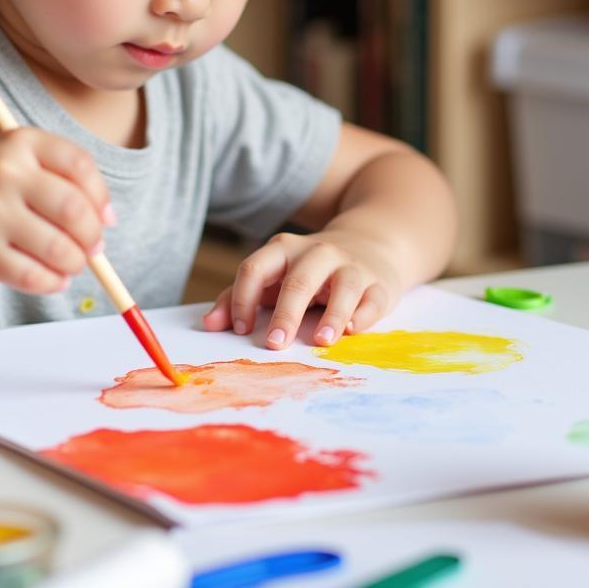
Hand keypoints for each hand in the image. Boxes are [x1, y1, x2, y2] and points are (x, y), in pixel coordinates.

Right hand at [0, 128, 113, 293]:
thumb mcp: (19, 159)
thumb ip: (65, 178)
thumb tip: (108, 220)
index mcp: (21, 143)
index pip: (81, 167)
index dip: (101, 197)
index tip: (104, 217)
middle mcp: (4, 173)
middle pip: (74, 210)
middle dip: (93, 235)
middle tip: (94, 247)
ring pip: (59, 248)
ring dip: (76, 263)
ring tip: (73, 264)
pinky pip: (34, 276)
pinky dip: (53, 282)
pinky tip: (54, 278)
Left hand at [201, 230, 399, 349]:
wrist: (369, 244)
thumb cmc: (308, 270)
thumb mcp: (274, 275)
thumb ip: (239, 296)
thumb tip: (209, 324)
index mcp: (283, 250)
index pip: (256, 268)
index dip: (243, 298)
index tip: (240, 329)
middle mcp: (317, 253)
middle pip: (298, 280)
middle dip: (286, 313)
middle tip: (274, 344)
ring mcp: (351, 266)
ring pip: (342, 286)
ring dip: (332, 314)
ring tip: (321, 341)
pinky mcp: (379, 283)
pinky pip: (372, 299)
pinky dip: (364, 315)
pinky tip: (353, 330)